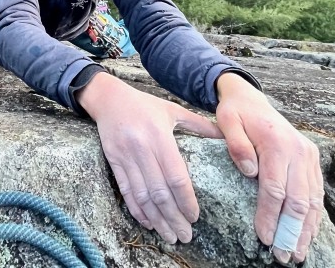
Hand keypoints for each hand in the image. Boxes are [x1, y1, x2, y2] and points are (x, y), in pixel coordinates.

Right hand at [76, 72, 222, 243]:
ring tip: (169, 236)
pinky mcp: (113, 162)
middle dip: (173, 218)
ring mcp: (125, 157)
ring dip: (156, 219)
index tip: (195, 217)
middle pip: (160, 192)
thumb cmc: (144, 105)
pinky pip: (126, 191)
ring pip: (142, 196)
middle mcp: (142, 149)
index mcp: (159, 136)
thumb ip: (199, 124)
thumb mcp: (172, 109)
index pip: (176, 176)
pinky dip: (137, 210)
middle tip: (185, 236)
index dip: (186, 200)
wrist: (108, 99)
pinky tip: (148, 222)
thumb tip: (225, 134)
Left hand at [215, 71, 323, 264]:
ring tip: (297, 253)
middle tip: (282, 256)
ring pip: (313, 200)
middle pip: (298, 200)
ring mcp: (309, 156)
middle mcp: (299, 151)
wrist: (252, 99)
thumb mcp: (227, 121)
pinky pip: (317, 192)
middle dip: (290, 231)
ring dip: (306, 229)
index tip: (263, 238)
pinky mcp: (312, 160)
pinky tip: (308, 234)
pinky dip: (314, 216)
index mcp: (278, 144)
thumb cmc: (236, 113)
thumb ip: (236, 144)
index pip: (274, 189)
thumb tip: (249, 171)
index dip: (270, 216)